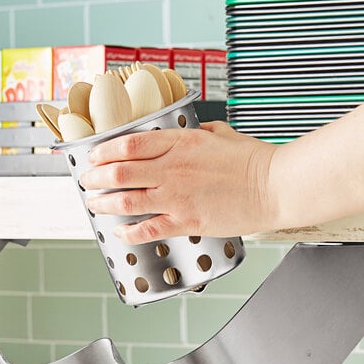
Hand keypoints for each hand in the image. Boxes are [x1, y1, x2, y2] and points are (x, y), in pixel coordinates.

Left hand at [79, 122, 277, 243]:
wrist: (277, 186)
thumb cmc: (253, 160)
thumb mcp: (221, 134)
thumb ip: (198, 132)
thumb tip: (188, 131)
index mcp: (180, 142)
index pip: (129, 144)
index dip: (103, 151)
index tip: (92, 157)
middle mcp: (172, 169)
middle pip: (118, 172)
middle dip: (95, 177)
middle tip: (86, 181)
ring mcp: (176, 197)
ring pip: (126, 201)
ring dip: (103, 204)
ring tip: (92, 205)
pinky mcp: (186, 221)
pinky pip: (147, 229)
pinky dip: (128, 232)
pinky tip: (119, 232)